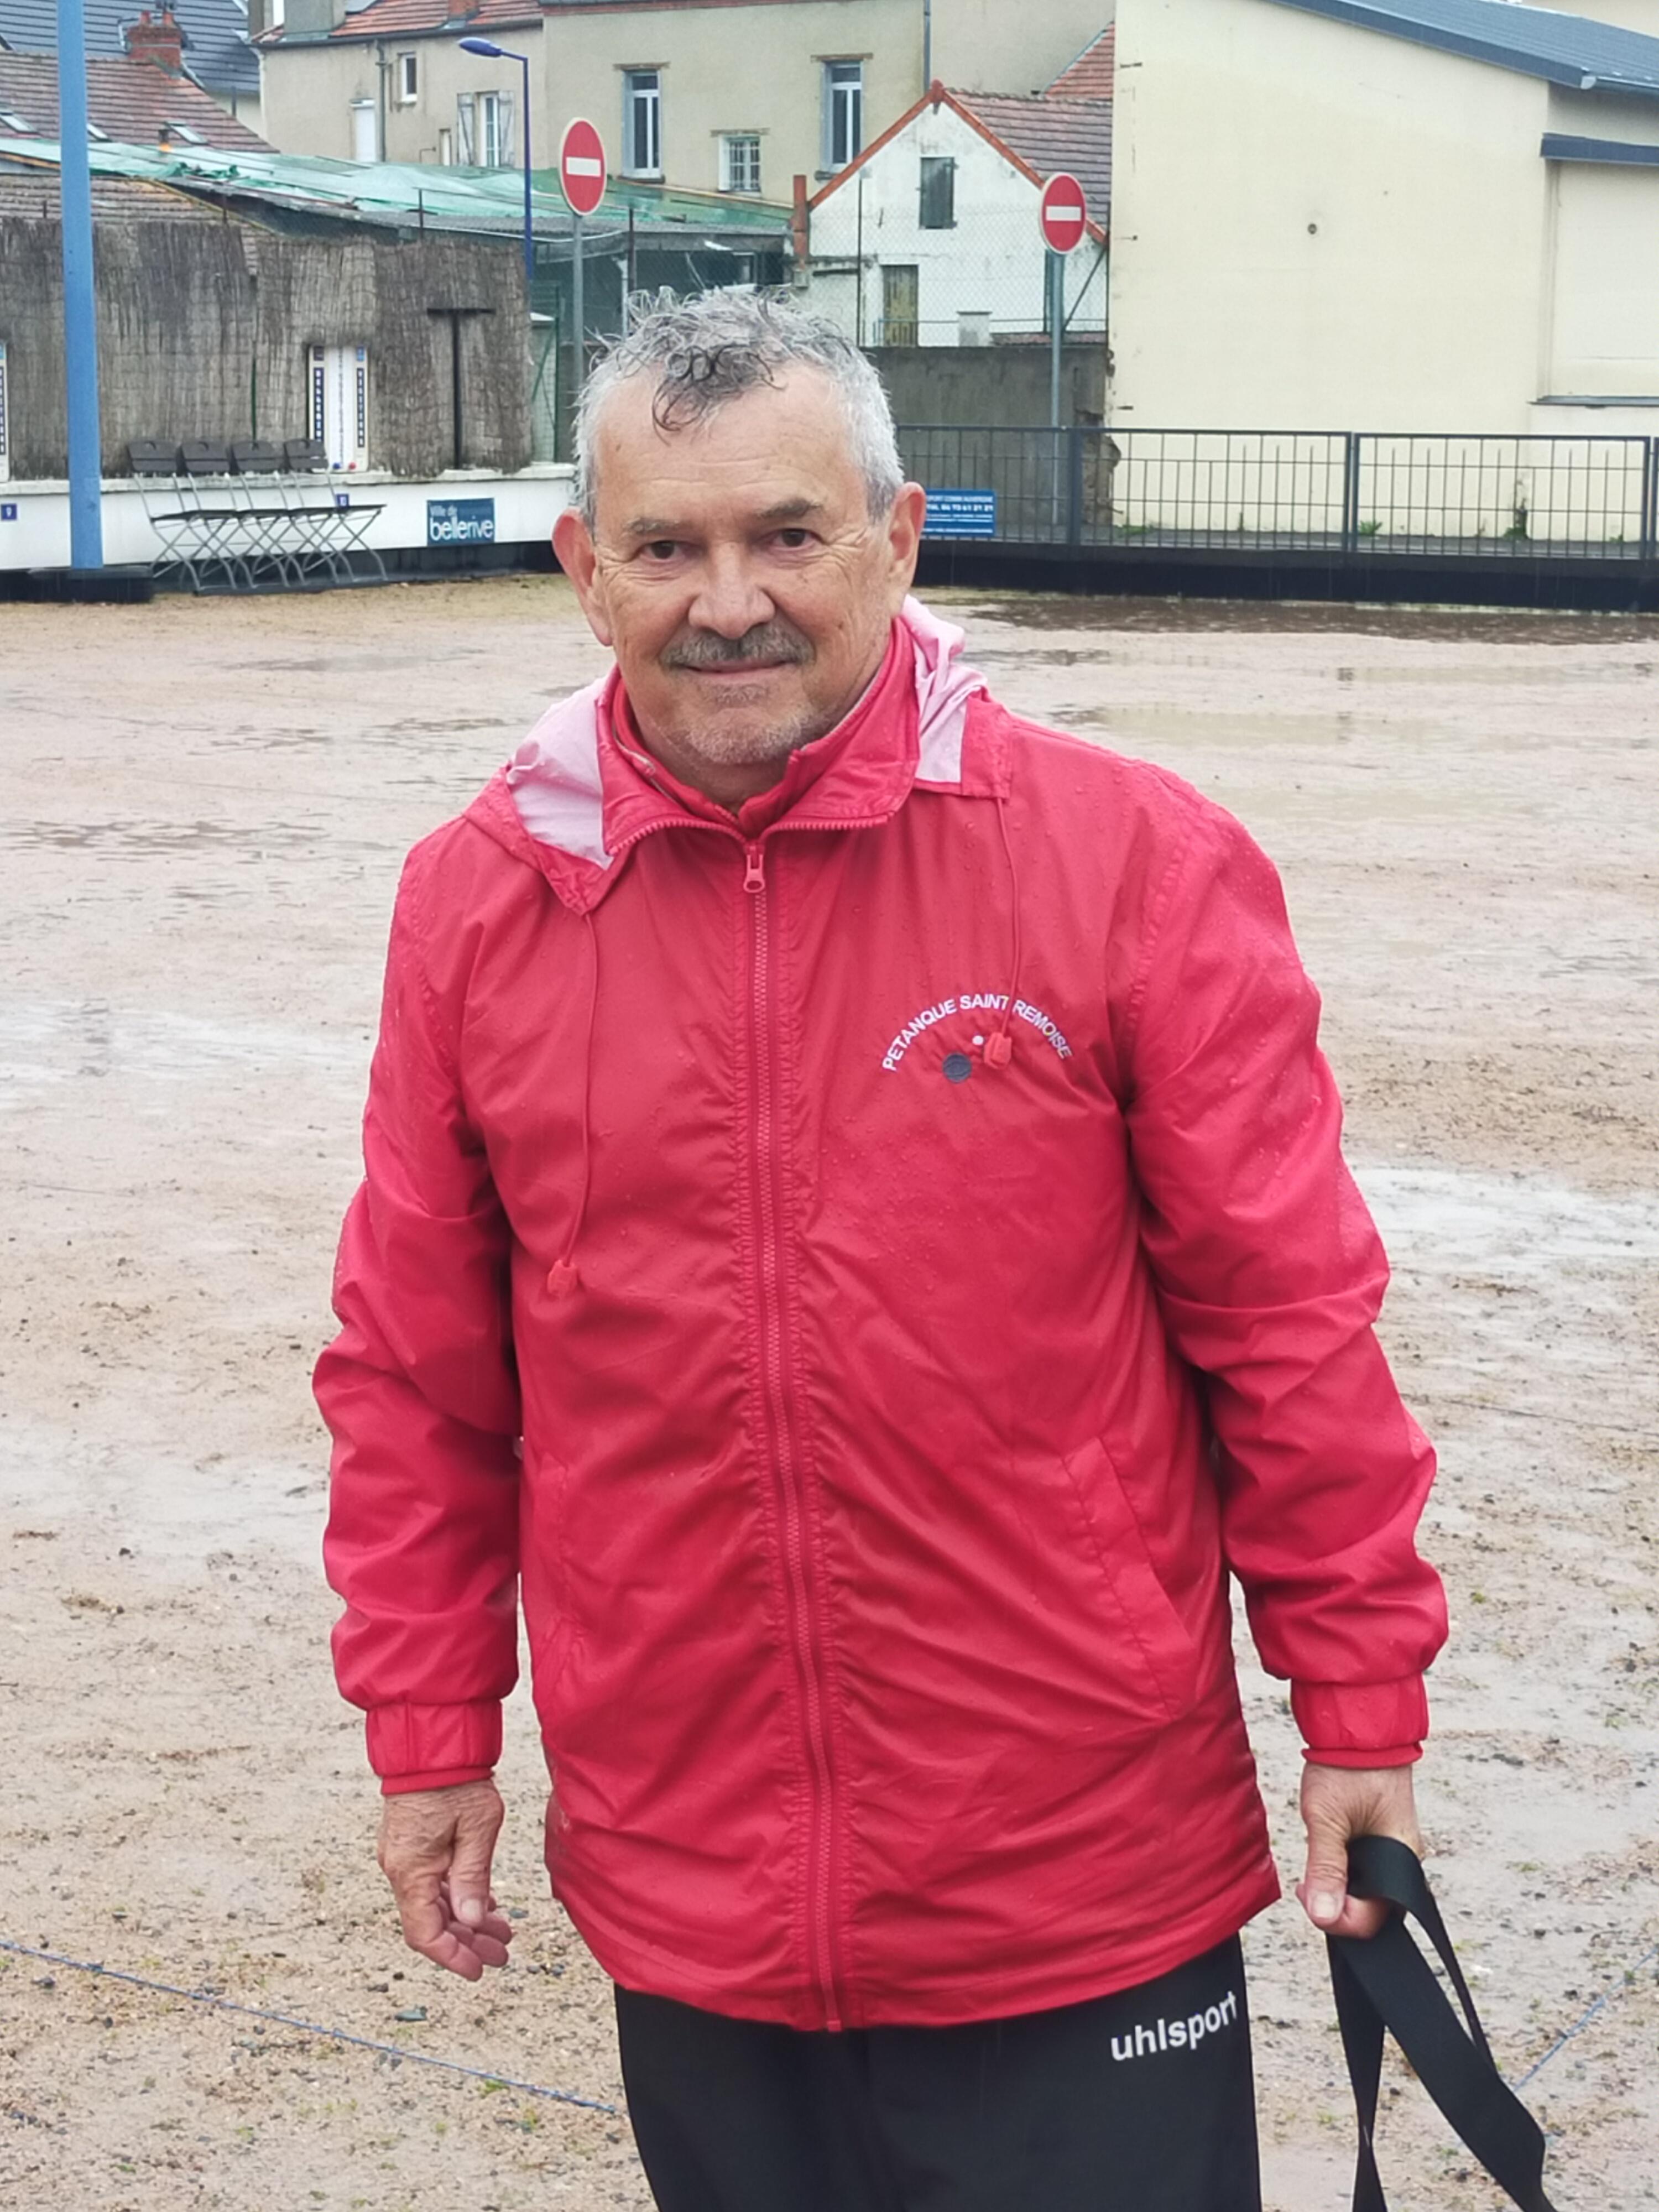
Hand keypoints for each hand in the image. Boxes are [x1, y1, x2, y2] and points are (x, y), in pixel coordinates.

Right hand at [377, 1778, 513, 1979]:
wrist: (432, 1745)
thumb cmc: (456, 1781)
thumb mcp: (477, 1829)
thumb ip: (473, 1878)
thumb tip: (470, 1921)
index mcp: (411, 1871)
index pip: (425, 1933)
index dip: (452, 1957)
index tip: (480, 1969)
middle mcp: (400, 1869)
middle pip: (431, 1922)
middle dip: (467, 1942)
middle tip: (501, 1951)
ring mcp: (403, 1857)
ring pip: (433, 1904)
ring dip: (465, 1920)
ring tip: (500, 1929)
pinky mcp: (410, 1845)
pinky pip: (431, 1884)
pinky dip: (456, 1897)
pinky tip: (483, 1903)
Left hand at [1296, 1762, 1423, 1940]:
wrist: (1360, 1729)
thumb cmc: (1349, 1768)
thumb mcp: (1328, 1819)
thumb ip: (1326, 1868)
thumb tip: (1323, 1915)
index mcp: (1401, 1861)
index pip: (1372, 1919)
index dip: (1336, 1918)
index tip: (1307, 1895)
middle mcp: (1403, 1861)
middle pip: (1370, 1908)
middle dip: (1336, 1903)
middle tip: (1306, 1883)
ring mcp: (1394, 1849)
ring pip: (1366, 1889)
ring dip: (1339, 1885)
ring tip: (1315, 1863)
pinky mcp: (1382, 1836)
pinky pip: (1364, 1868)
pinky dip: (1343, 1868)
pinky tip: (1328, 1851)